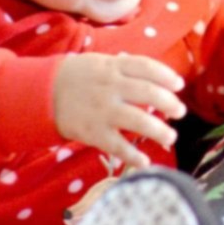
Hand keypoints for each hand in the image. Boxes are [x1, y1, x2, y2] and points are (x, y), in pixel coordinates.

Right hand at [53, 52, 186, 168]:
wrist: (44, 93)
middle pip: (148, 93)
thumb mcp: (100, 62)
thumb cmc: (78, 76)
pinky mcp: (93, 133)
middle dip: (169, 103)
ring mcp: (103, 111)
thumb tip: (156, 74)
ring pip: (138, 121)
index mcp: (113, 67)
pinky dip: (134, 156)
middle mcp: (110, 87)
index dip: (166, 76)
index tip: (179, 85)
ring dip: (159, 131)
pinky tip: (146, 162)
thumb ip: (125, 67)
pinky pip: (118, 146)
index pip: (146, 67)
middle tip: (180, 112)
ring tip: (170, 137)